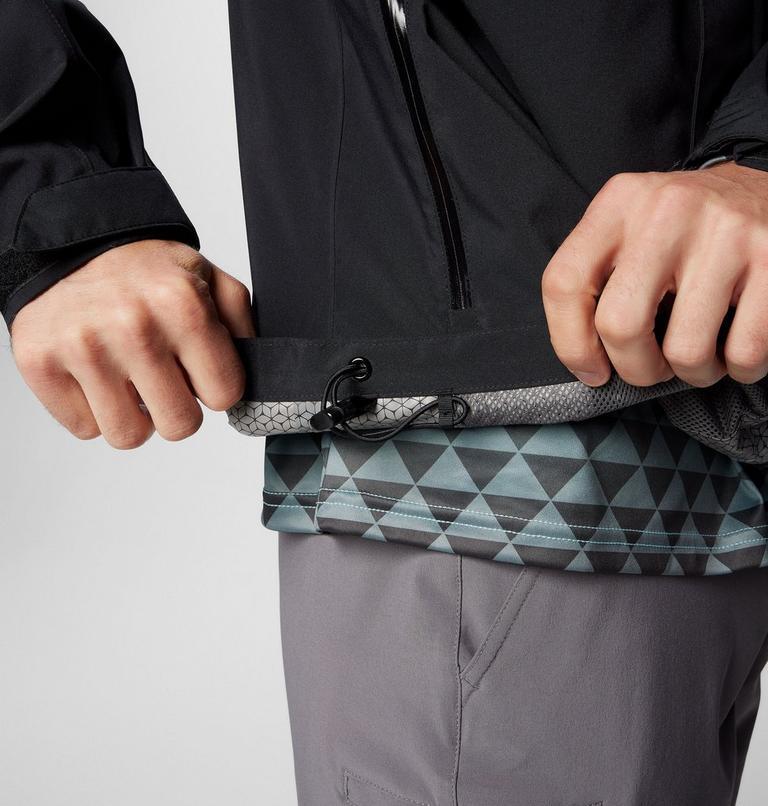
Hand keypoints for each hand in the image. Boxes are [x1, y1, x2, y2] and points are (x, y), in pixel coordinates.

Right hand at [10, 239, 255, 448]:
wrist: (74, 244)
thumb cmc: (145, 270)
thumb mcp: (208, 278)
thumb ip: (240, 325)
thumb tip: (256, 372)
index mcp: (183, 306)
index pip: (223, 395)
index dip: (214, 387)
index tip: (199, 371)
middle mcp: (133, 327)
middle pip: (180, 426)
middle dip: (178, 408)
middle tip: (164, 379)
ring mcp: (82, 347)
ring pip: (129, 436)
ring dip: (134, 416)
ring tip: (129, 380)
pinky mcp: (40, 363)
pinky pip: (84, 428)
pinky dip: (93, 410)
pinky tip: (96, 376)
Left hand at [541, 161, 767, 387]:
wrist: (764, 187)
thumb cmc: (684, 228)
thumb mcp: (629, 227)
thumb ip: (598, 277)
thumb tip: (588, 362)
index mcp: (618, 205)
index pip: (563, 283)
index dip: (570, 343)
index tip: (591, 370)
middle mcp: (666, 212)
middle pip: (620, 325)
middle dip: (635, 369)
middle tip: (651, 368)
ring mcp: (724, 233)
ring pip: (686, 350)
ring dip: (692, 373)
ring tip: (699, 355)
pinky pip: (744, 351)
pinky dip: (739, 367)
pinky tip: (734, 347)